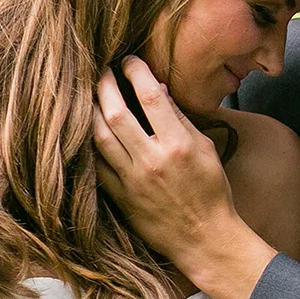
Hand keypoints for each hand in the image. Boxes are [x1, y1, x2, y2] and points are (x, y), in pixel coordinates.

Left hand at [89, 58, 239, 263]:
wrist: (205, 238)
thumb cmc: (211, 192)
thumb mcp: (206, 149)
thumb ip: (180, 119)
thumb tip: (158, 90)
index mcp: (178, 144)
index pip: (150, 96)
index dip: (136, 72)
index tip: (130, 61)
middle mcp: (152, 159)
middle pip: (116, 112)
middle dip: (105, 85)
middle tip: (103, 71)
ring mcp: (133, 180)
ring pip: (99, 137)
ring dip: (91, 111)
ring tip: (90, 96)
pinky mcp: (121, 197)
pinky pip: (97, 165)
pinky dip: (90, 144)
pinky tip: (88, 130)